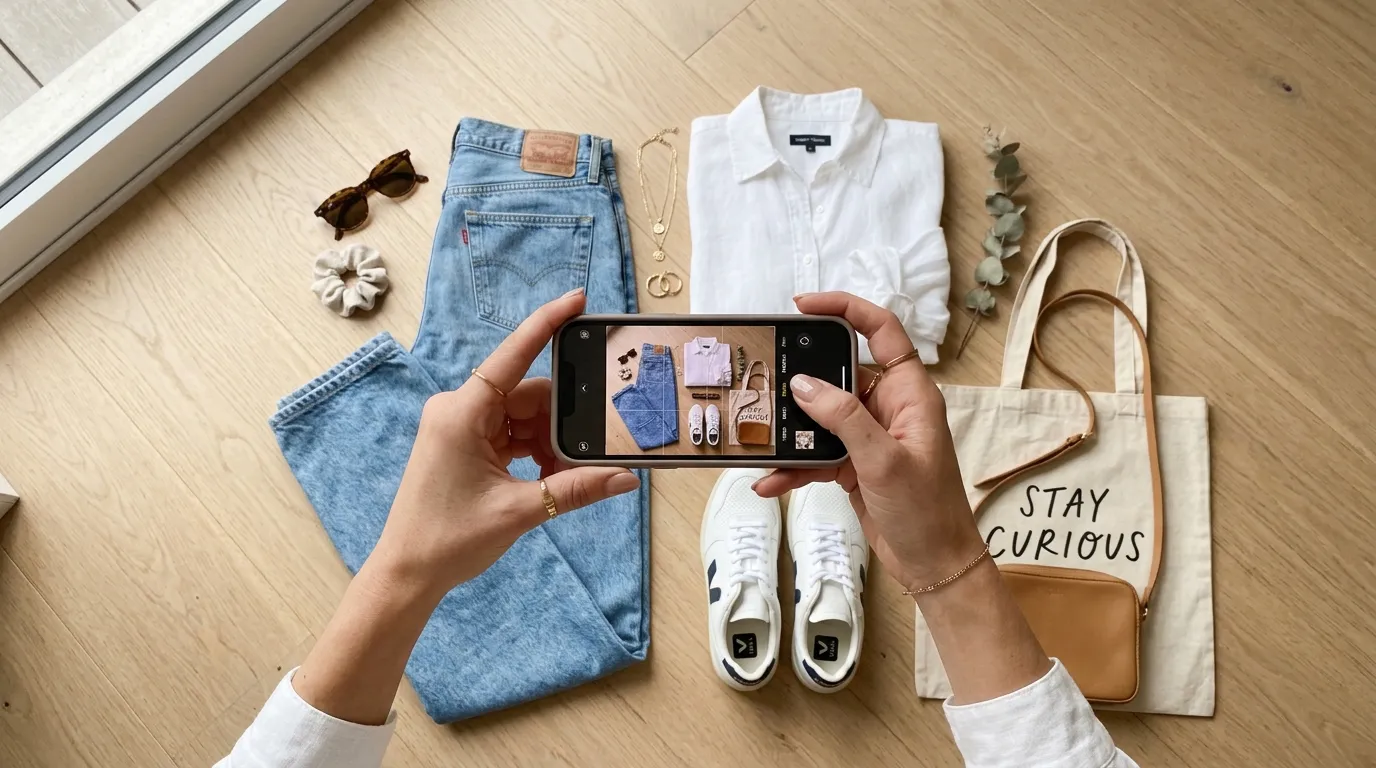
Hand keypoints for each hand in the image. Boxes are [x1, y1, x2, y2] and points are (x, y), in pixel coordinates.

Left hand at [370, 288, 638, 598]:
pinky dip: (534, 452)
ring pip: (523, 417)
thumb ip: (575, 490)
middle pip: (528, 396)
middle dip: (561, 424)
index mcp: (461, 412)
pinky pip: (511, 434)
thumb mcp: (520, 511)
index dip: (547, 324)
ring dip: (549, 444)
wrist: (407, 572)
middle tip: (586, 456)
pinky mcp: (465, 444)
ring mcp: (460, 426)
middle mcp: (458, 410)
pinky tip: (548, 480)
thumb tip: (624, 478)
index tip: (577, 300)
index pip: (513, 355)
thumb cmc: (447, 540)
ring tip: (563, 480)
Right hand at [753, 292, 984, 592]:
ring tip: (761, 440)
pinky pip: (816, 454)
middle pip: (840, 374)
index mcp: (910, 393)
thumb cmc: (927, 511)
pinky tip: (770, 481)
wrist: (934, 566)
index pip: (881, 332)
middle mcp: (890, 408)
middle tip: (766, 380)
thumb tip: (804, 384)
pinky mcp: (855, 465)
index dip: (845, 309)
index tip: (803, 306)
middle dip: (803, 380)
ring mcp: (870, 437)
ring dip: (792, 433)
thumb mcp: (882, 461)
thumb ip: (843, 418)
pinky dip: (794, 466)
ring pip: (821, 418)